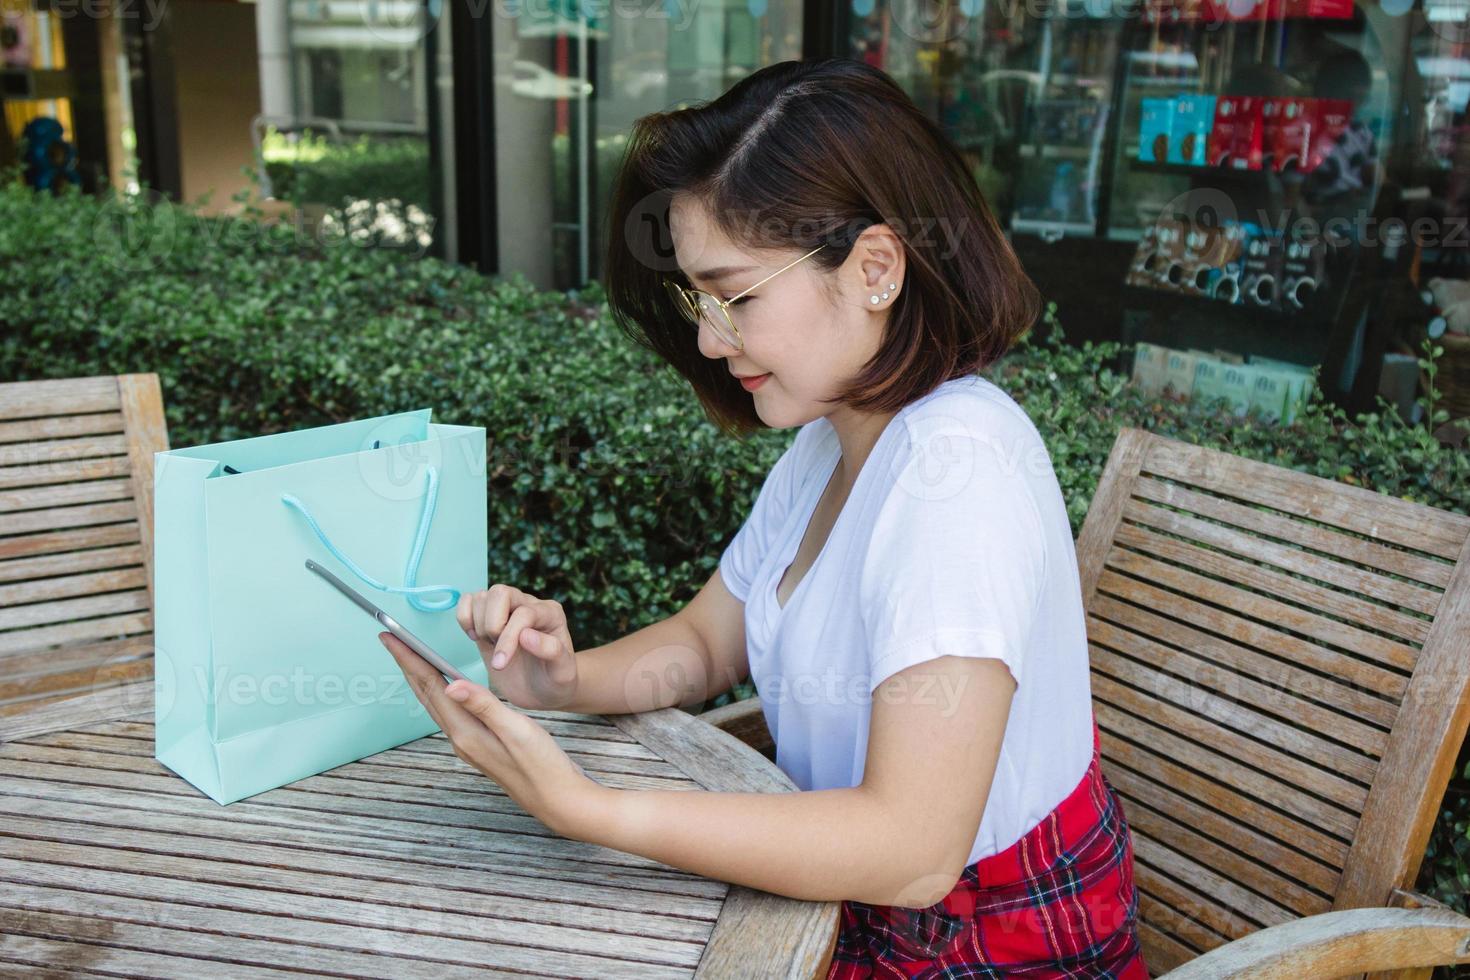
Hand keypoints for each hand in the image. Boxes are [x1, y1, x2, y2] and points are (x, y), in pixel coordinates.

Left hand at [378, 631, 606, 839]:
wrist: (556, 798)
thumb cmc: (542, 765)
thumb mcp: (516, 730)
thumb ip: (484, 705)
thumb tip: (451, 686)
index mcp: (466, 732)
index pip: (430, 687)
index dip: (410, 659)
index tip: (391, 636)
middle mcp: (461, 738)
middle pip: (426, 694)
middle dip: (408, 664)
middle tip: (391, 638)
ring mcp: (469, 743)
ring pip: (436, 703)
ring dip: (421, 677)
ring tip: (411, 656)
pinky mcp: (479, 744)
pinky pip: (449, 711)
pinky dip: (440, 690)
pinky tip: (446, 685)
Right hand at [458, 585, 579, 710]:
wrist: (542, 689)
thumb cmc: (554, 681)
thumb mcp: (562, 673)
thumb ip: (552, 651)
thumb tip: (526, 635)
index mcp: (550, 613)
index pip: (523, 613)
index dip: (508, 638)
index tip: (500, 664)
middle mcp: (528, 604)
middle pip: (500, 593)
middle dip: (492, 625)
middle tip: (497, 649)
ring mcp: (506, 607)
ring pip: (482, 596)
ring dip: (479, 625)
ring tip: (491, 646)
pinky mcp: (487, 616)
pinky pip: (468, 600)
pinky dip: (465, 618)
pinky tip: (477, 638)